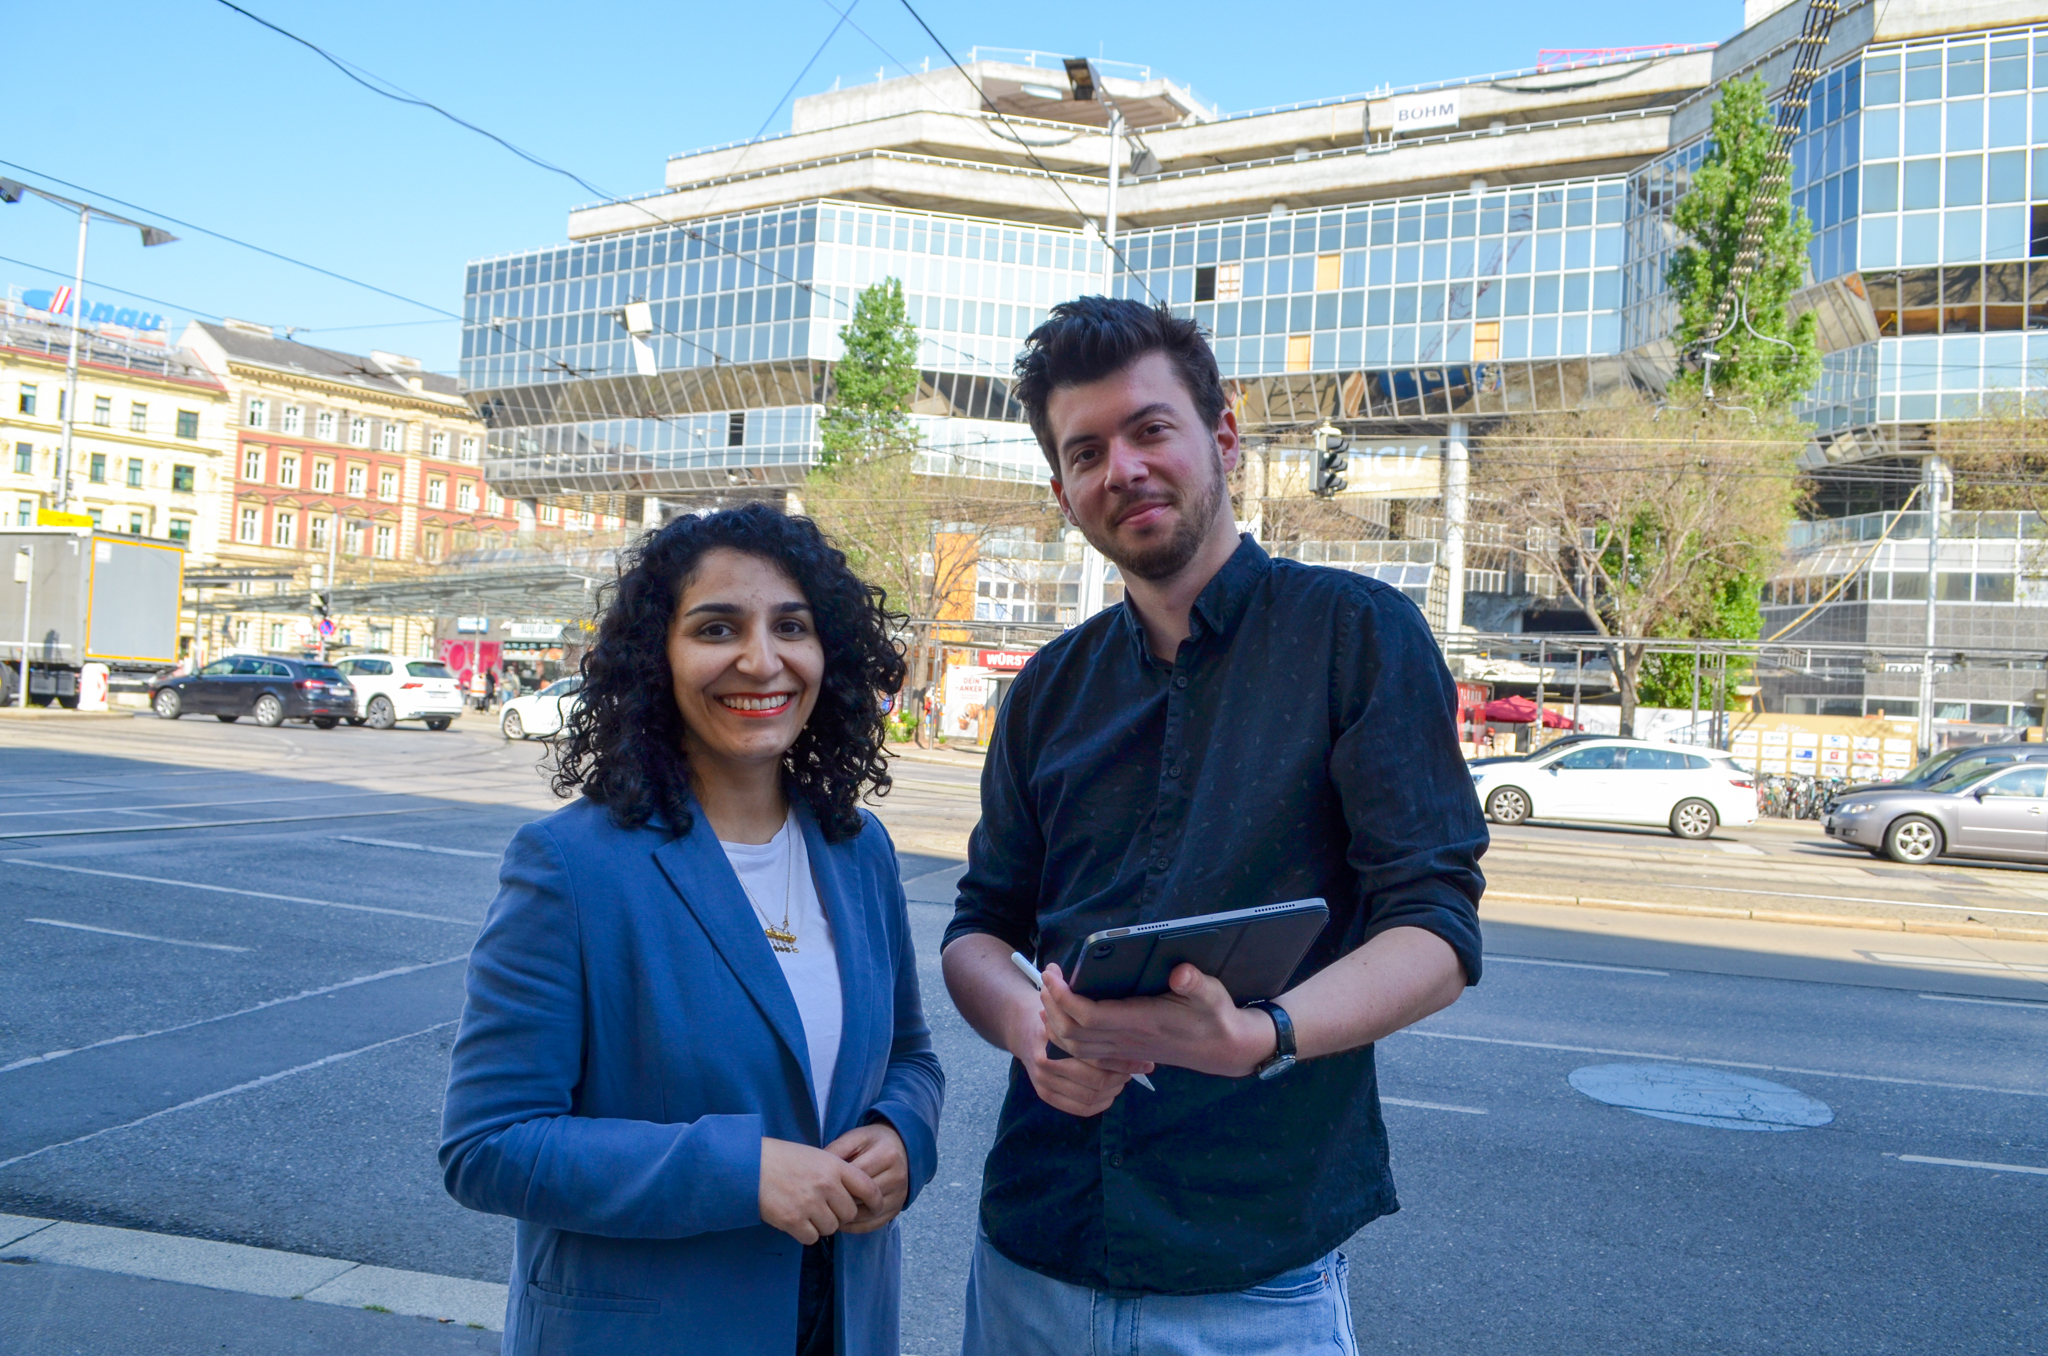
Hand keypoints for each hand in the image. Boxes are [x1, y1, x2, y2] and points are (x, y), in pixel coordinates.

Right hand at [758, 1137, 882, 1244]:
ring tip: (804, 1210)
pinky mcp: (793, 1221)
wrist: (749, 1164)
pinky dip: (804, 1233)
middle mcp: (826, 1185)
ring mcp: (810, 1203)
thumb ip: (836, 1173)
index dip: (875, 1202)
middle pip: (849, 1214)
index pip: (868, 1188)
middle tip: (822, 1207)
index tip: (874, 1208)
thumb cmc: (782, 1159)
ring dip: (820, 1224)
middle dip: (838, 1214)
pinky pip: (811, 1238)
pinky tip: (794, 1219)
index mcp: (835, 1166)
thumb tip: (853, 1196)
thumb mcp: (816, 1156)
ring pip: (831, 1228)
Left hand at [825, 1122, 908, 1233]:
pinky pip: (875, 1224)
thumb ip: (836, 1150)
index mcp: (886, 1156)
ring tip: (829, 1213)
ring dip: (846, 1217)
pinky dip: (856, 1227)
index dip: (835, 1184)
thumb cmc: (871, 1142)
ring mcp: (900, 1195)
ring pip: (868, 1213)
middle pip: (862, 1197)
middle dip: (840, 1201)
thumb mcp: (854, 1138)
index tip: (819, 1187)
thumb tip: (816, 1171)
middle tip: (820, 1204)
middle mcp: (897, 1177)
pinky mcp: (898, 1209)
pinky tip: (842, 1223)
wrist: (899, 1147)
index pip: (856, 1177)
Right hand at [1008, 998, 1152, 1117]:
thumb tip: (1077, 978)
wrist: (1021, 1030)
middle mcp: (1046, 1064)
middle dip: (1121, 1075)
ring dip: (1113, 1090)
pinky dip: (1101, 1103)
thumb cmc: (1050, 1011)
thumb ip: (1072, 991)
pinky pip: (1080, 1108)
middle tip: (1138, 1068)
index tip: (1139, 1054)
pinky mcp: (1045, 1095)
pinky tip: (1111, 1092)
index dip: (1120, 1058)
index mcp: (1050, 1037)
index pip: (1094, 1056)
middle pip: (1095, 1080)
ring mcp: (1044, 1082)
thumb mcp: (1061, 998)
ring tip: (1126, 1077)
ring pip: (1090, 1096)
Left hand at [1041, 962, 1273, 1078]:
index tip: (1053, 973)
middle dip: (1051, 1005)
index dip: (1064, 997)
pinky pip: (1084, 1051)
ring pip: (1074, 1046)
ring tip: (1049, 992)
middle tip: (1046, 976)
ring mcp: (1124, 1049)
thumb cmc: (1215, 1017)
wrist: (1224, 1050)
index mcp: (1142, 1023)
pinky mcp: (1124, 1052)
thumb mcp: (1212, 994)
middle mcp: (1127, 1040)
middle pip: (1072, 1033)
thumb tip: (1181, 973)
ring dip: (1055, 1020)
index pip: (1089, 1017)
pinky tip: (1063, 1013)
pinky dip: (1066, 1034)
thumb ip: (1195, 983)